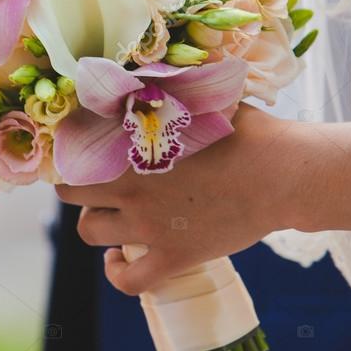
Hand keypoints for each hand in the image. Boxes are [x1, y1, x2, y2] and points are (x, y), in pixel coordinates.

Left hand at [56, 104, 303, 294]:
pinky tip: (117, 258)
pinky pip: (128, 279)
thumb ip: (167, 91)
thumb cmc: (245, 132)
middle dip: (77, 185)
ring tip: (109, 214)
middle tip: (94, 181)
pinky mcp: (173, 257)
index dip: (71, 149)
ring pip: (89, 232)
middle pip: (72, 192)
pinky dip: (116, 271)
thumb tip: (147, 71)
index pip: (75, 148)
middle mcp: (131, 188)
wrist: (279, 174)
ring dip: (94, 222)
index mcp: (132, 147)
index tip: (79, 149)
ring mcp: (149, 226)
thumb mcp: (200, 101)